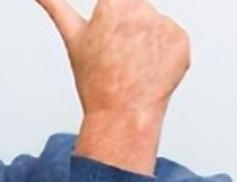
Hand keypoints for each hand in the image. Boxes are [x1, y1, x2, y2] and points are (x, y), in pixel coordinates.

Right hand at [35, 0, 188, 120]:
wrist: (123, 115)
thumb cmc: (96, 80)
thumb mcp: (73, 36)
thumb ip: (54, 4)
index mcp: (114, 3)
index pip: (117, 2)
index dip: (112, 23)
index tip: (111, 41)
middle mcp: (141, 9)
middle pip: (137, 11)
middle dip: (130, 29)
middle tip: (120, 57)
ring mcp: (164, 26)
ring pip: (156, 25)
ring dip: (149, 41)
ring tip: (135, 66)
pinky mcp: (182, 42)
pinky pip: (174, 40)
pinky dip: (166, 54)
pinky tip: (152, 71)